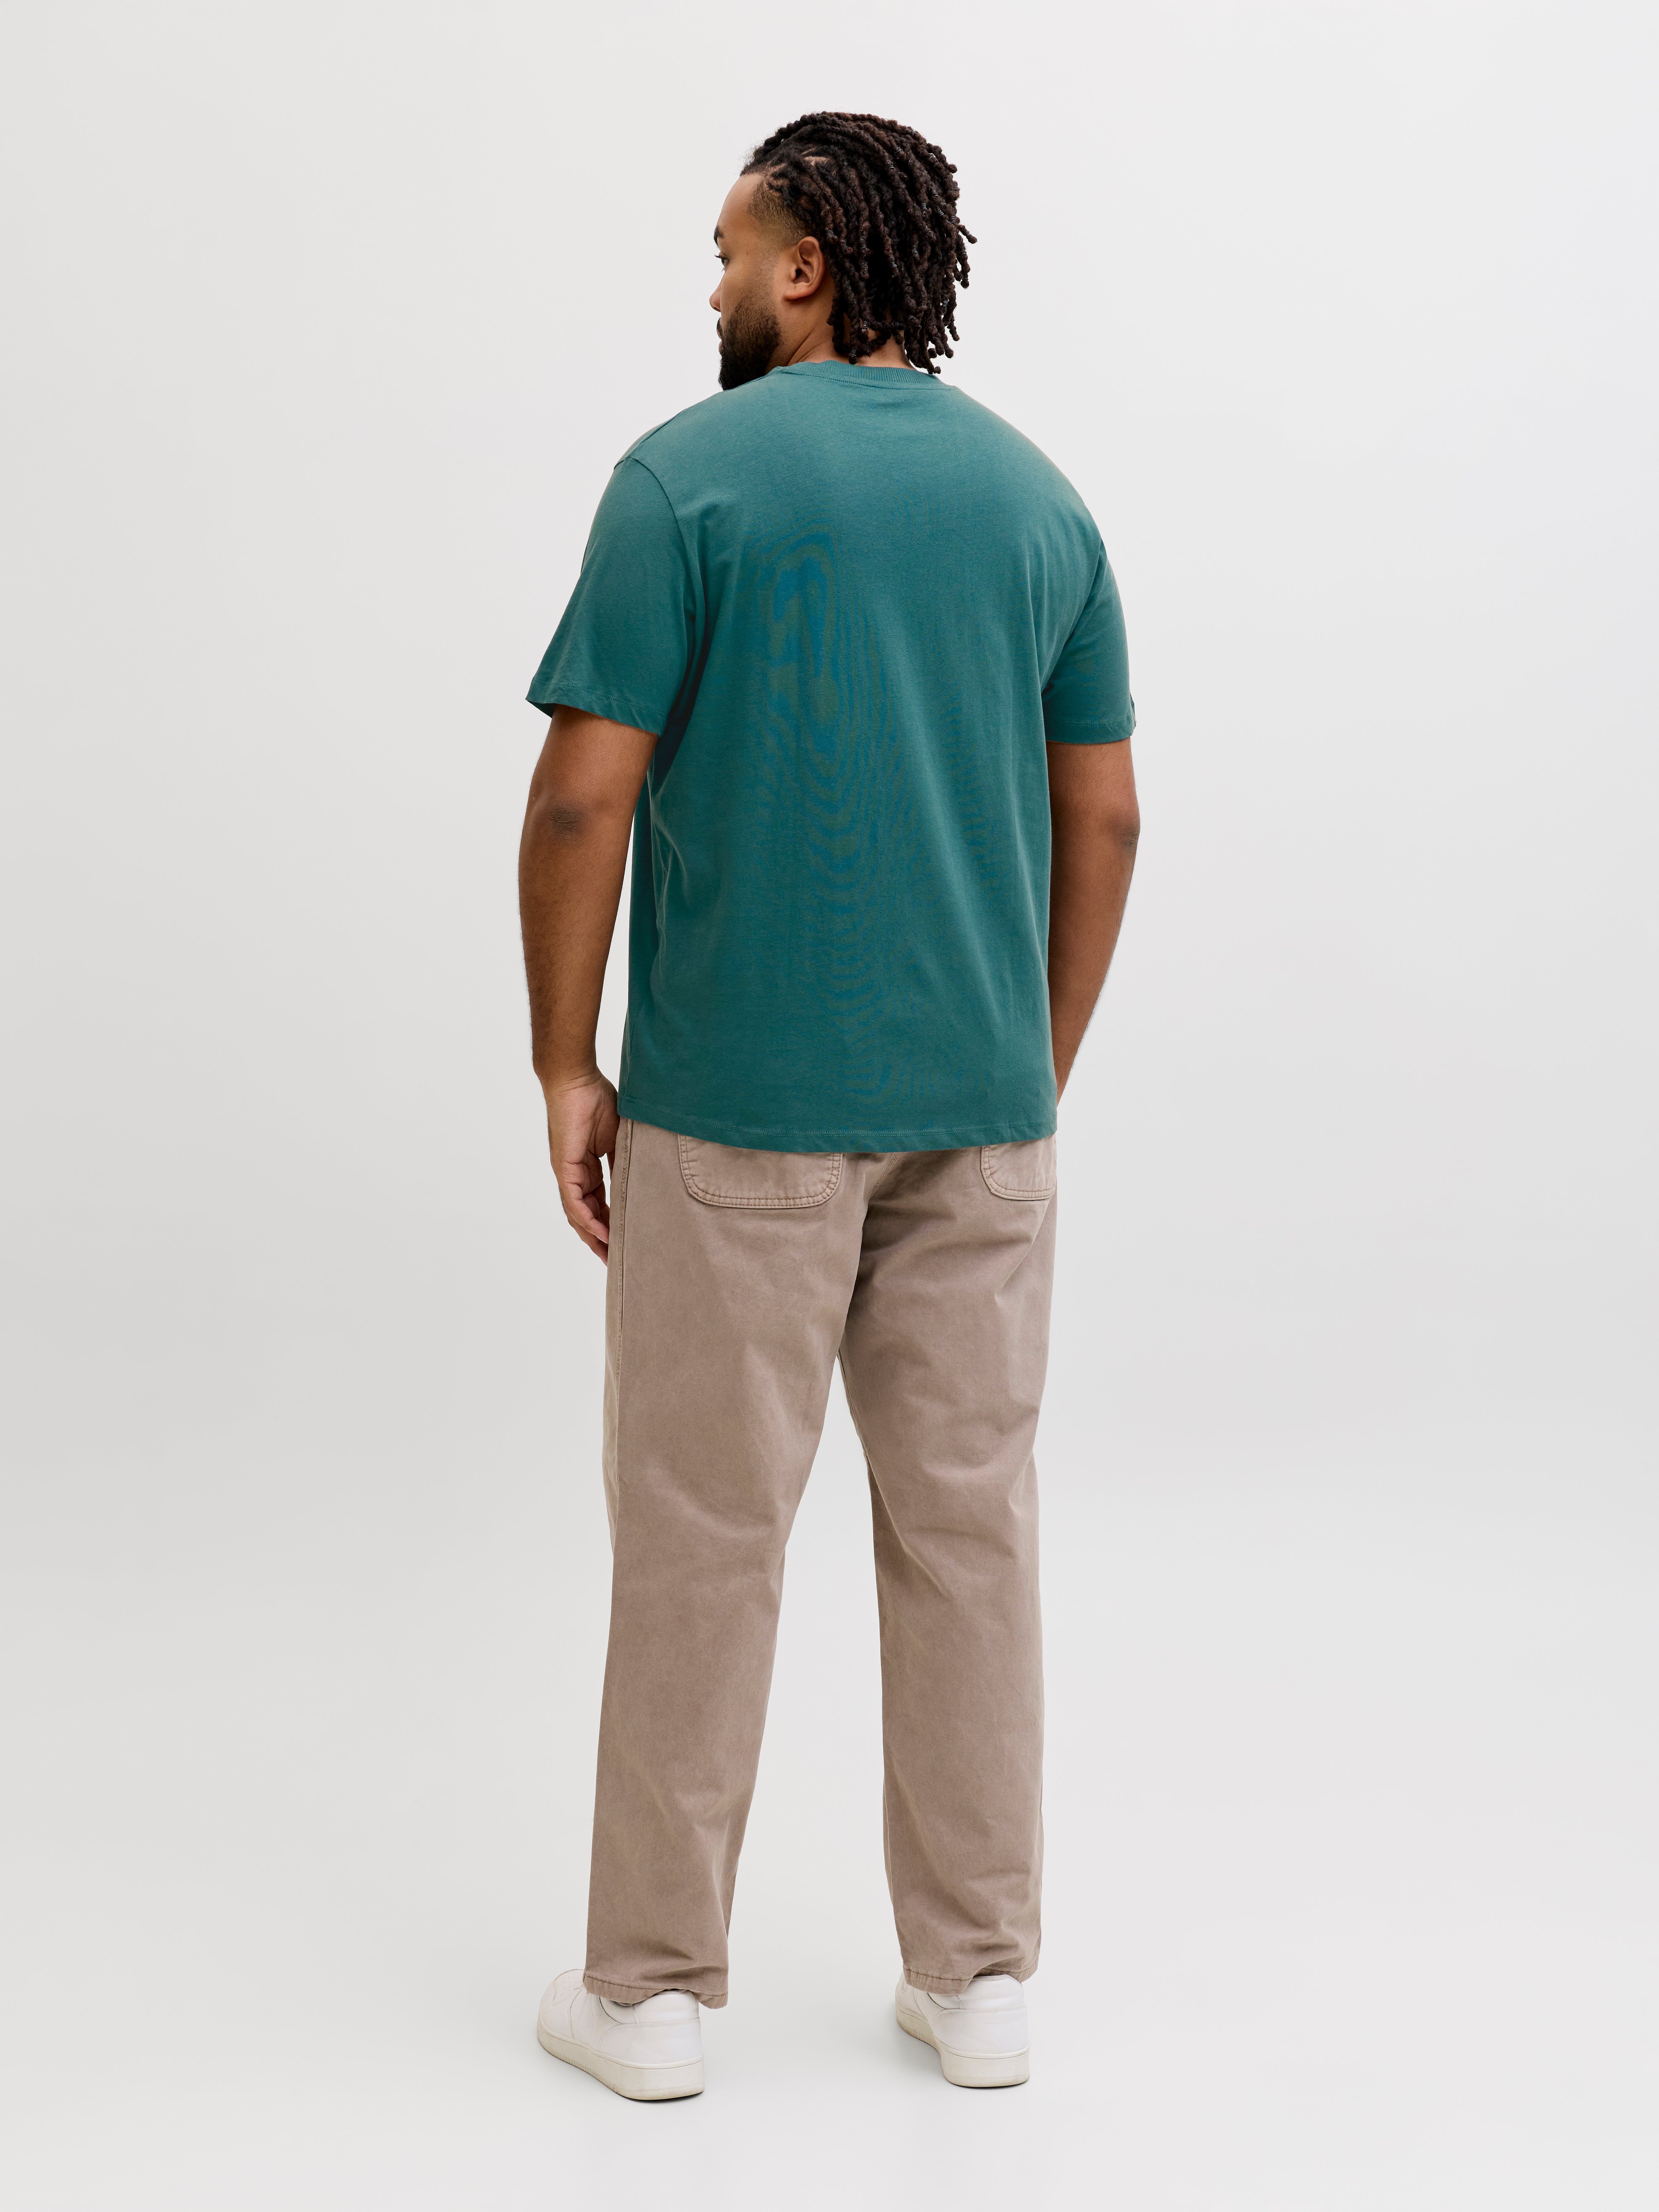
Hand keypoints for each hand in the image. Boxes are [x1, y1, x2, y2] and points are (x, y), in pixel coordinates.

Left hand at [543, 1073, 619, 1261]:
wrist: (576, 1079)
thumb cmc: (597, 1099)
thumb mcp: (620, 1137)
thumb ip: (627, 1159)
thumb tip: (645, 1177)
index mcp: (587, 1169)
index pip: (599, 1205)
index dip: (612, 1225)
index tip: (626, 1243)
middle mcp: (575, 1175)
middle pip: (587, 1217)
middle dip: (602, 1241)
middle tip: (618, 1262)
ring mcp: (568, 1173)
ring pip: (578, 1215)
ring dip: (593, 1238)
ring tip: (610, 1257)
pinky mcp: (564, 1167)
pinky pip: (574, 1201)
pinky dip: (587, 1220)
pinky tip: (600, 1234)